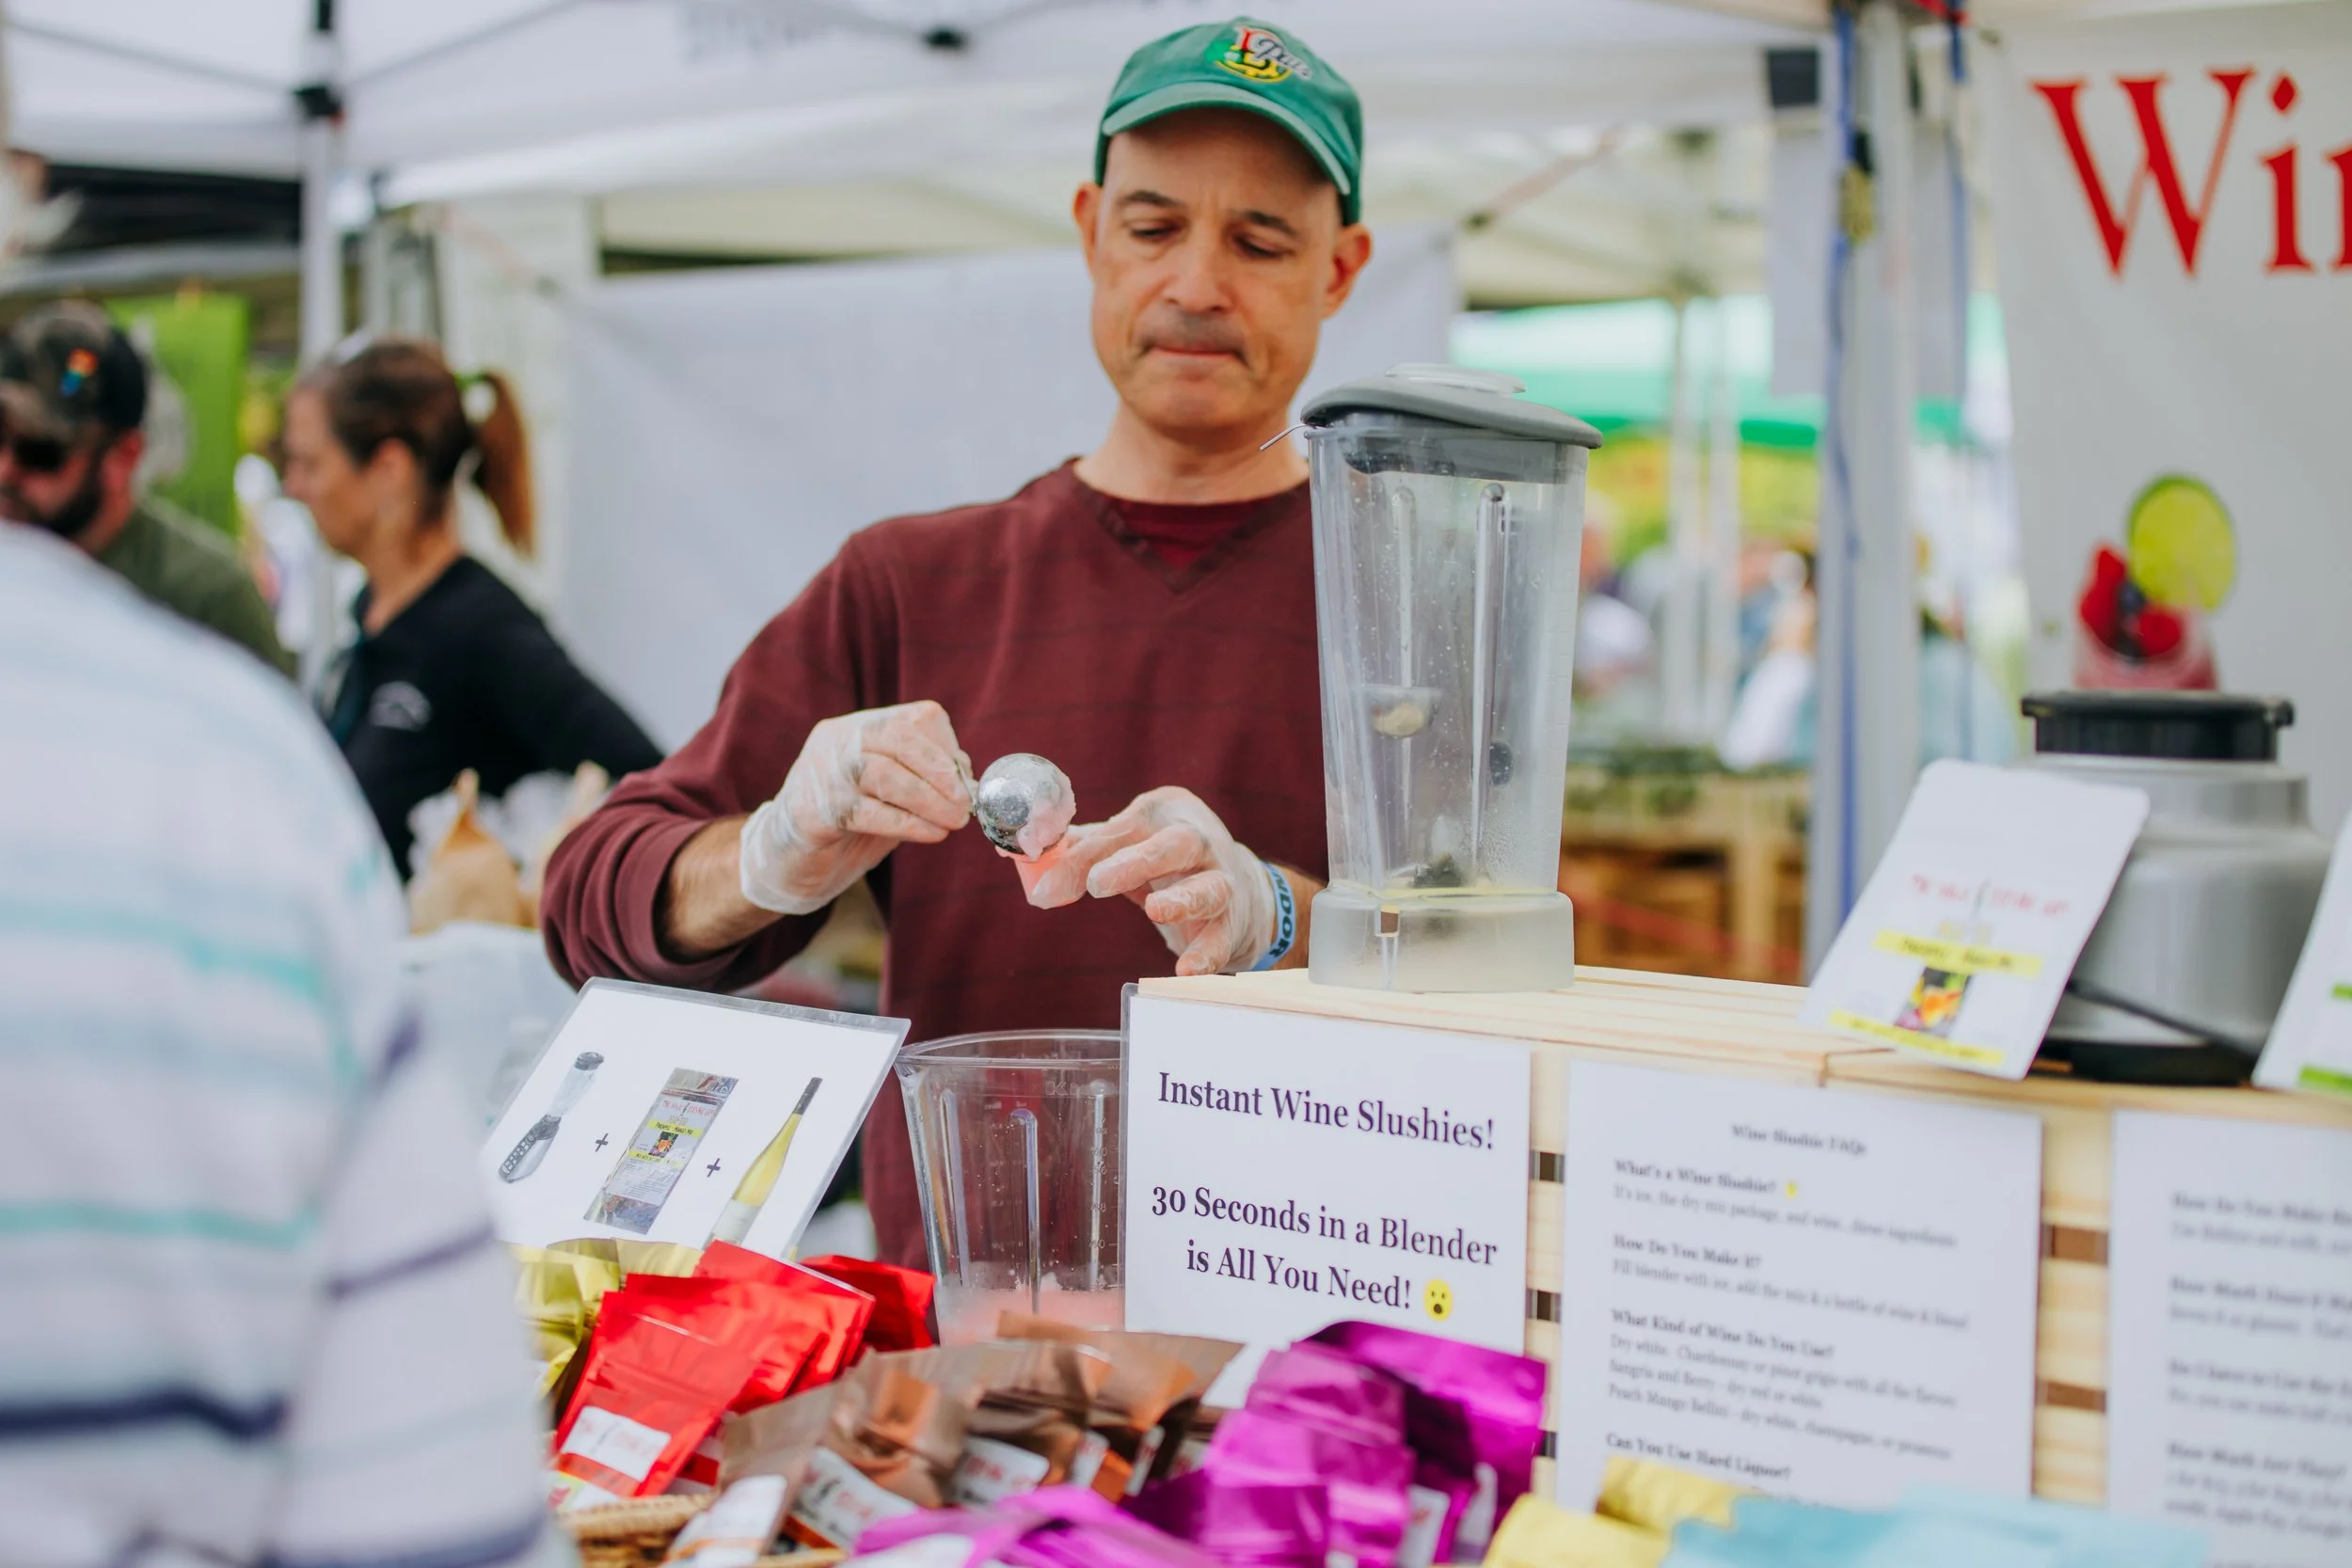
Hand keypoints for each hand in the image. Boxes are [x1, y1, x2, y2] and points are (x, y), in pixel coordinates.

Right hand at [738, 700, 971, 914]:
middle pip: (898, 738)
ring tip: (954, 822)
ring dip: (928, 800)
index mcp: (858, 727)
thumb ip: (925, 779)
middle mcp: (837, 740)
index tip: (966, 781)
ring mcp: (821, 772)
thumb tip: (968, 780)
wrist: (786, 855)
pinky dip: (905, 823)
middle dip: (940, 771)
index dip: (946, 749)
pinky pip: (865, 812)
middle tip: (965, 803)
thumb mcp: (891, 792)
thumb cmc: (849, 820)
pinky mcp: (812, 811)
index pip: (913, 719)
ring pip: (882, 773)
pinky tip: (931, 834)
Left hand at [1027, 787, 1275, 975]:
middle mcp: (1199, 841)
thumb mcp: (1125, 845)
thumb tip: (1019, 855)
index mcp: (1163, 814)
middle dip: (1136, 862)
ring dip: (1183, 899)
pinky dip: (1208, 954)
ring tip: (1156, 912)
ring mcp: (1222, 881)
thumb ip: (1079, 851)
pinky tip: (1187, 972)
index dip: (1083, 856)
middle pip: (1175, 844)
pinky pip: (1222, 938)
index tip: (1047, 888)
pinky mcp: (1233, 923)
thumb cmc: (1163, 862)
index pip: (1123, 829)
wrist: (1238, 889)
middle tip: (1098, 883)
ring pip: (1209, 887)